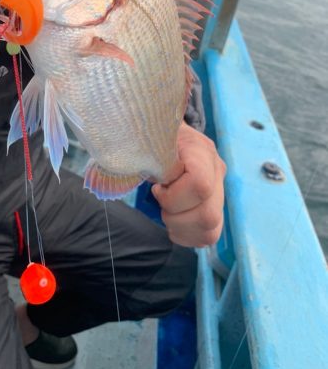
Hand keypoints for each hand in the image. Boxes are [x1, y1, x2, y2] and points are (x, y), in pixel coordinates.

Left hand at [152, 123, 225, 247]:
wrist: (165, 133)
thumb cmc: (153, 135)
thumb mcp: (149, 137)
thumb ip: (149, 149)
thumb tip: (151, 167)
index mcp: (201, 150)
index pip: (200, 185)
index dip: (173, 196)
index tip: (156, 187)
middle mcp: (216, 170)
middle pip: (207, 215)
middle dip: (175, 216)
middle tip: (160, 201)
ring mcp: (219, 189)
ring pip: (210, 229)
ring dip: (180, 228)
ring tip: (166, 211)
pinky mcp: (215, 205)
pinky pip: (208, 235)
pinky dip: (186, 235)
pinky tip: (173, 221)